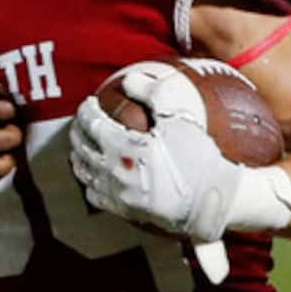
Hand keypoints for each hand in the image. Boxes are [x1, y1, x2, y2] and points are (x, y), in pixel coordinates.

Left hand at [70, 62, 290, 238]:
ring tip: (80, 147)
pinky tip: (93, 177)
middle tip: (80, 123)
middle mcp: (115, 171)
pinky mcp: (125, 211)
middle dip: (77, 132)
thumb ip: (152, 93)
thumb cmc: (199, 156)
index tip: (88, 104)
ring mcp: (118, 194)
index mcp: (124, 146)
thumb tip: (128, 80)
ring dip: (78, 157)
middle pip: (82, 148)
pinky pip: (95, 196)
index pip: (92, 124)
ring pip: (85, 174)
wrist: (213, 198)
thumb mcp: (179, 117)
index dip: (86, 111)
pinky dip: (89, 183)